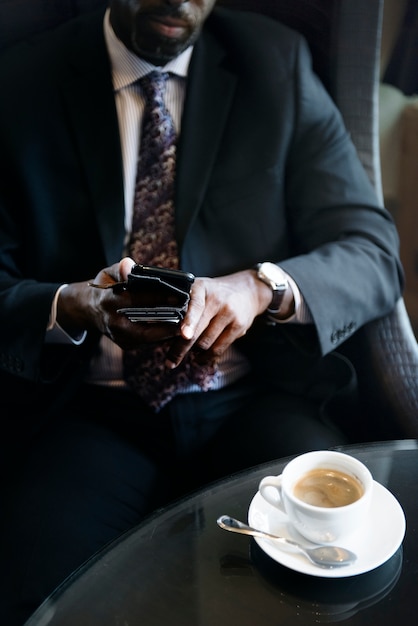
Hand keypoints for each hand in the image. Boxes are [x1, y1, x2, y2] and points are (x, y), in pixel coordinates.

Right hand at [56, 258, 180, 348]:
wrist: (89, 310)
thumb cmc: (104, 288)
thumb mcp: (107, 274)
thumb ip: (120, 269)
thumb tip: (129, 265)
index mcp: (108, 301)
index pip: (135, 301)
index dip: (157, 299)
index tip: (178, 296)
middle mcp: (113, 323)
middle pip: (145, 327)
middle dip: (169, 323)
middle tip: (189, 315)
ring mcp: (120, 337)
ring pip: (149, 338)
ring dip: (169, 332)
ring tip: (188, 322)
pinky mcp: (126, 345)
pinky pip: (149, 342)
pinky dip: (164, 335)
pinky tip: (178, 327)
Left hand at [163, 267, 280, 368]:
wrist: (246, 291)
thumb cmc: (214, 293)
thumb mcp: (199, 289)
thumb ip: (183, 304)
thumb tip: (160, 327)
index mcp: (202, 288)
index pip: (196, 306)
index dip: (189, 321)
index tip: (183, 335)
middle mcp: (217, 300)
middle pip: (198, 330)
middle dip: (181, 348)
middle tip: (169, 362)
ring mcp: (230, 314)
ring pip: (206, 343)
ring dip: (194, 351)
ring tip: (186, 353)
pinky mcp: (239, 326)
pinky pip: (219, 348)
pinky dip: (206, 357)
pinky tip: (199, 358)